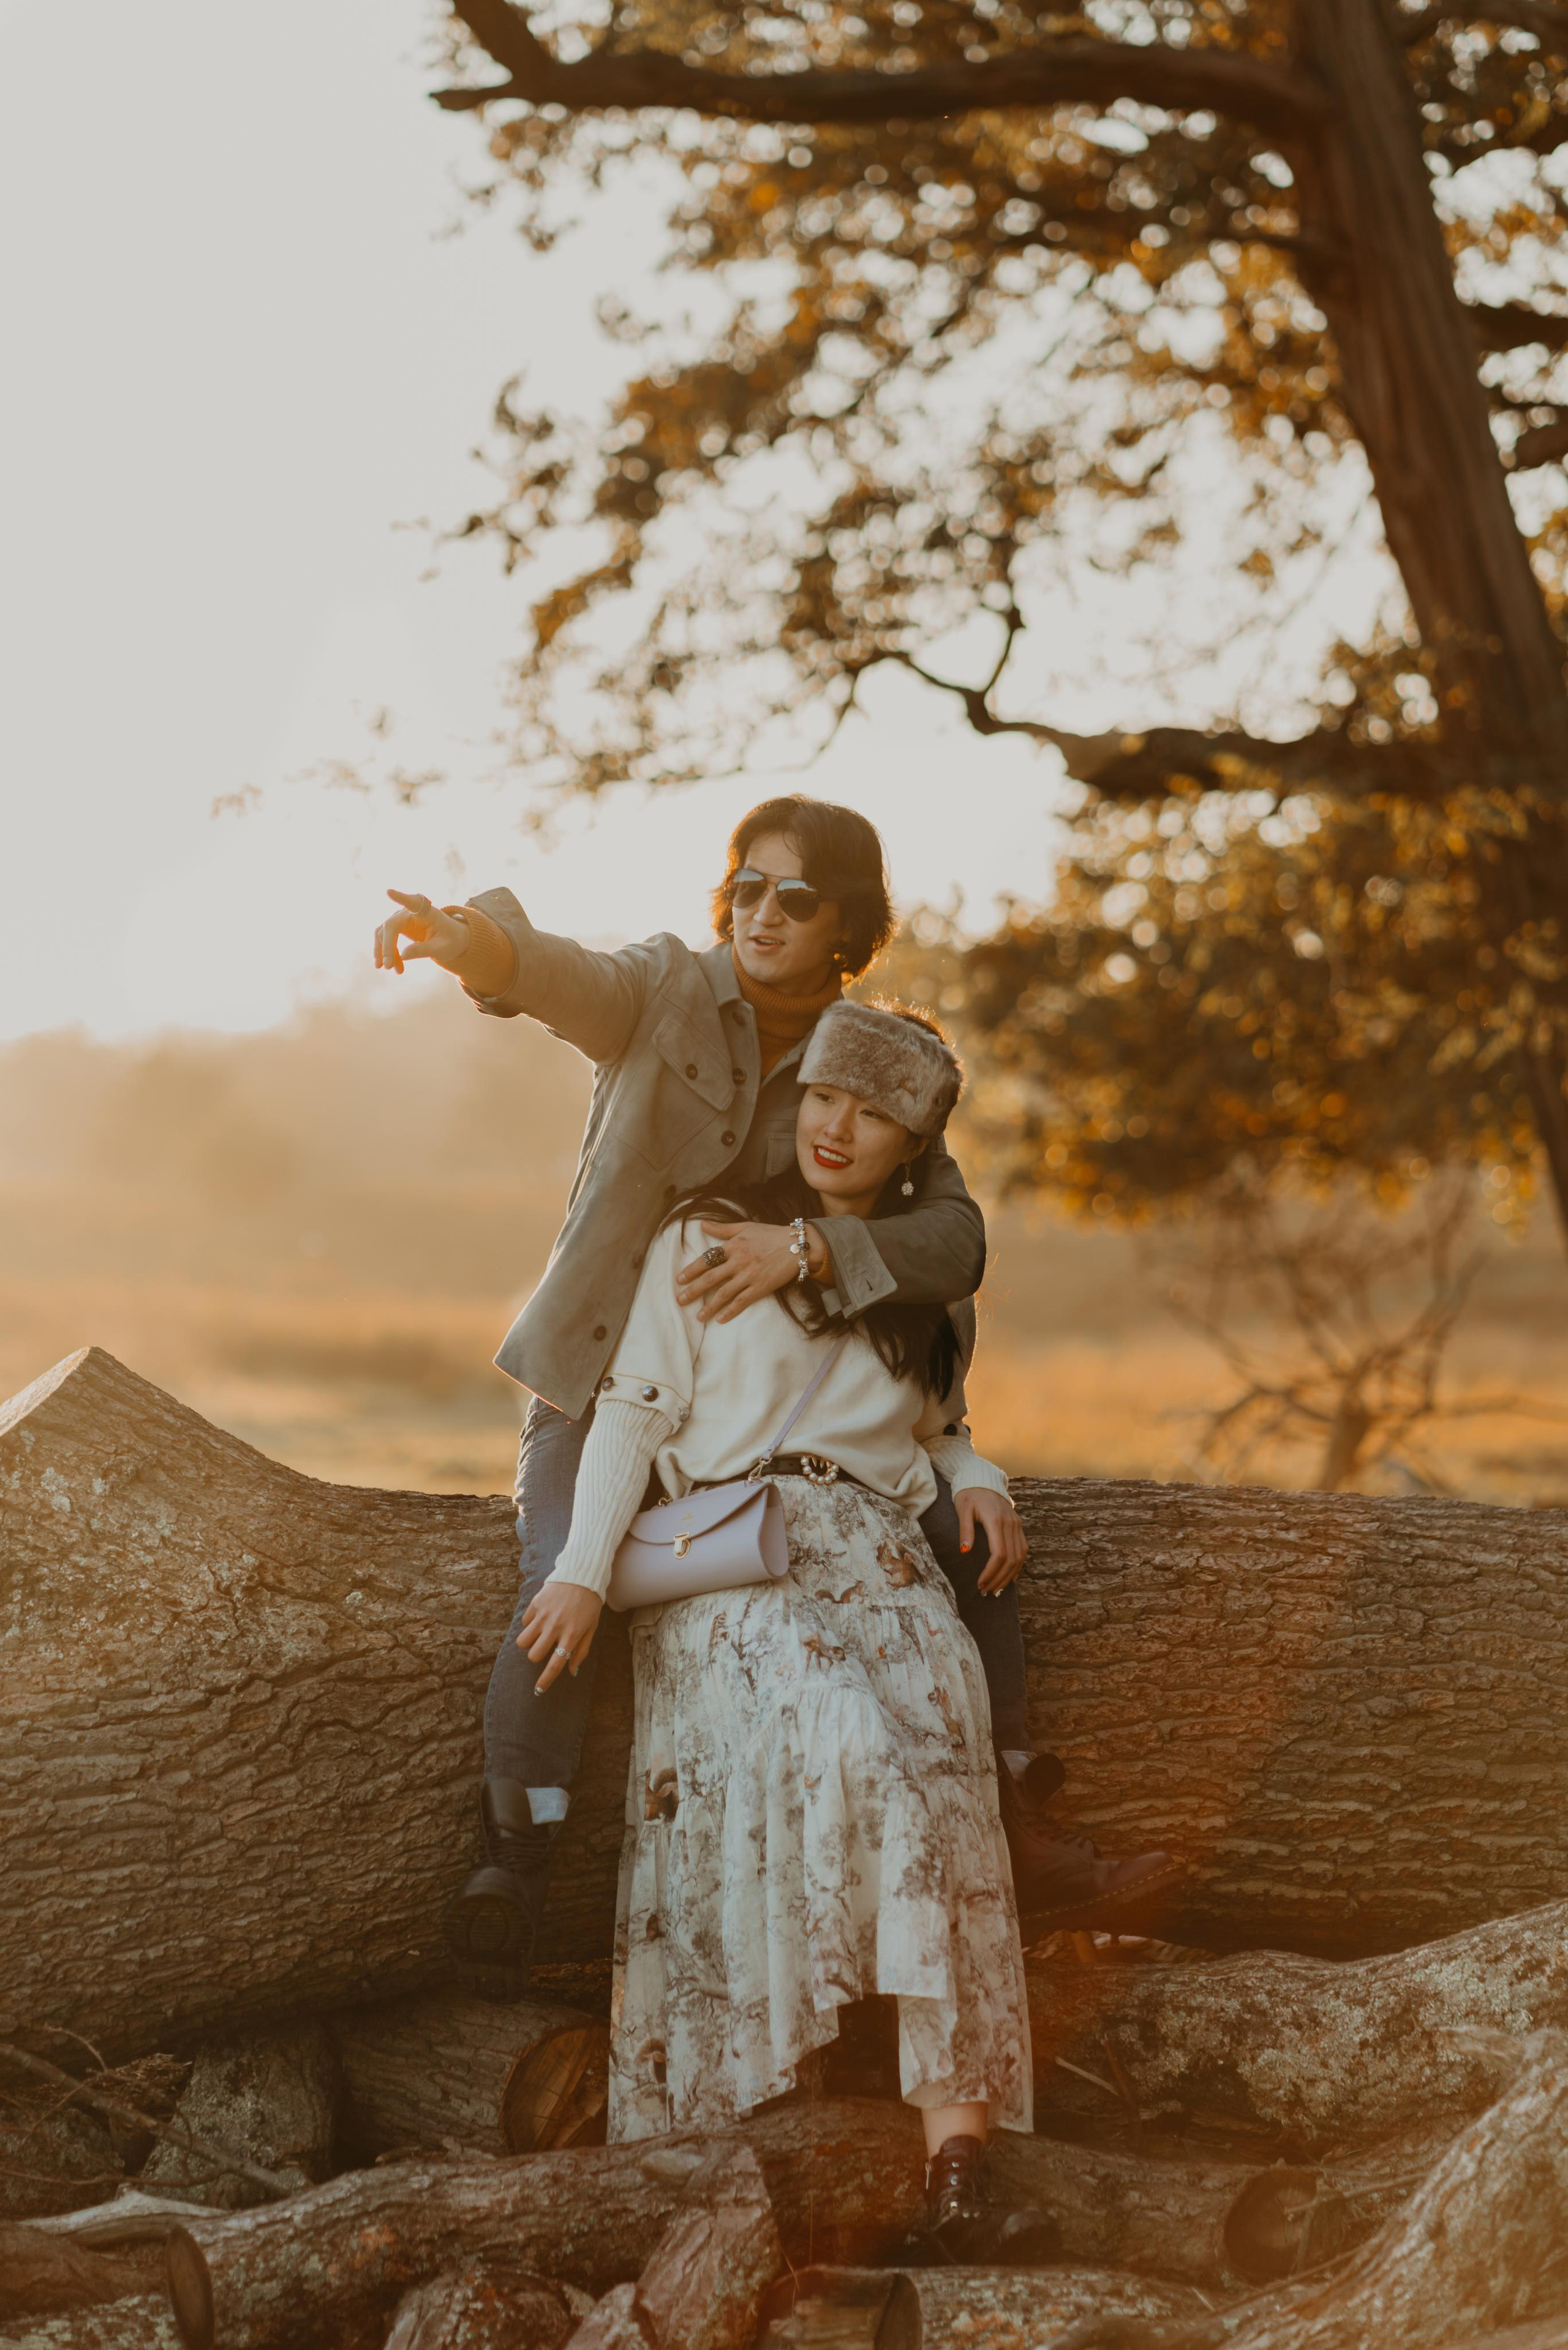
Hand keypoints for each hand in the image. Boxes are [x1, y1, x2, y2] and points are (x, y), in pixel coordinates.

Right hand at [374, 888, 468, 975]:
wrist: (451, 939)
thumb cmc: (451, 940)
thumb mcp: (443, 948)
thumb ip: (425, 950)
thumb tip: (402, 955)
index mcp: (426, 911)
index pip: (413, 902)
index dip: (400, 898)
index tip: (389, 892)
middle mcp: (410, 912)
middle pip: (390, 925)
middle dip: (387, 947)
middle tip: (388, 966)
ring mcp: (401, 918)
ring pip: (383, 933)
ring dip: (384, 951)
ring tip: (391, 969)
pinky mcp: (397, 927)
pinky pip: (384, 939)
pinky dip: (386, 952)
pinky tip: (391, 966)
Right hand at [518, 1581, 603, 1694]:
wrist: (582, 1574)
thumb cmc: (589, 1604)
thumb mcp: (591, 1628)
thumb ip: (581, 1650)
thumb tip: (572, 1672)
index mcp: (571, 1635)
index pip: (555, 1664)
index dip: (545, 1680)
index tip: (538, 1690)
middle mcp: (555, 1627)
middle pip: (533, 1655)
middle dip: (536, 1656)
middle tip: (544, 1646)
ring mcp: (544, 1615)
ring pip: (523, 1642)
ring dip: (529, 1642)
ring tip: (539, 1633)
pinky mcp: (536, 1603)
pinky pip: (524, 1622)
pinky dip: (529, 1624)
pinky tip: (541, 1616)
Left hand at [675, 1219, 826, 1322]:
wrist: (797, 1245)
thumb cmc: (770, 1234)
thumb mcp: (745, 1227)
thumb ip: (722, 1228)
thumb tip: (701, 1224)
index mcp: (733, 1246)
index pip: (707, 1259)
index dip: (692, 1270)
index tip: (679, 1279)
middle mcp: (738, 1262)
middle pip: (711, 1279)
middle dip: (693, 1291)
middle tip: (680, 1300)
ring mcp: (750, 1276)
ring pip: (724, 1294)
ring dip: (709, 1306)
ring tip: (698, 1316)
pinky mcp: (761, 1287)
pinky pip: (742, 1302)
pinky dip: (731, 1311)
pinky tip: (720, 1319)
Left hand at [959, 1486, 1027, 1594]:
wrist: (982, 1479)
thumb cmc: (969, 1494)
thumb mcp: (963, 1509)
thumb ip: (965, 1530)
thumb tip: (965, 1552)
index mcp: (996, 1520)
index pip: (999, 1554)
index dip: (991, 1572)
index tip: (980, 1584)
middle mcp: (1010, 1524)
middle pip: (1011, 1559)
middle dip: (999, 1579)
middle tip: (986, 1592)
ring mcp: (1017, 1525)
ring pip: (1020, 1557)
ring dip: (1009, 1576)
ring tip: (997, 1590)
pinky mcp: (1018, 1526)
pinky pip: (1023, 1550)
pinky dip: (1017, 1566)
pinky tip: (1009, 1578)